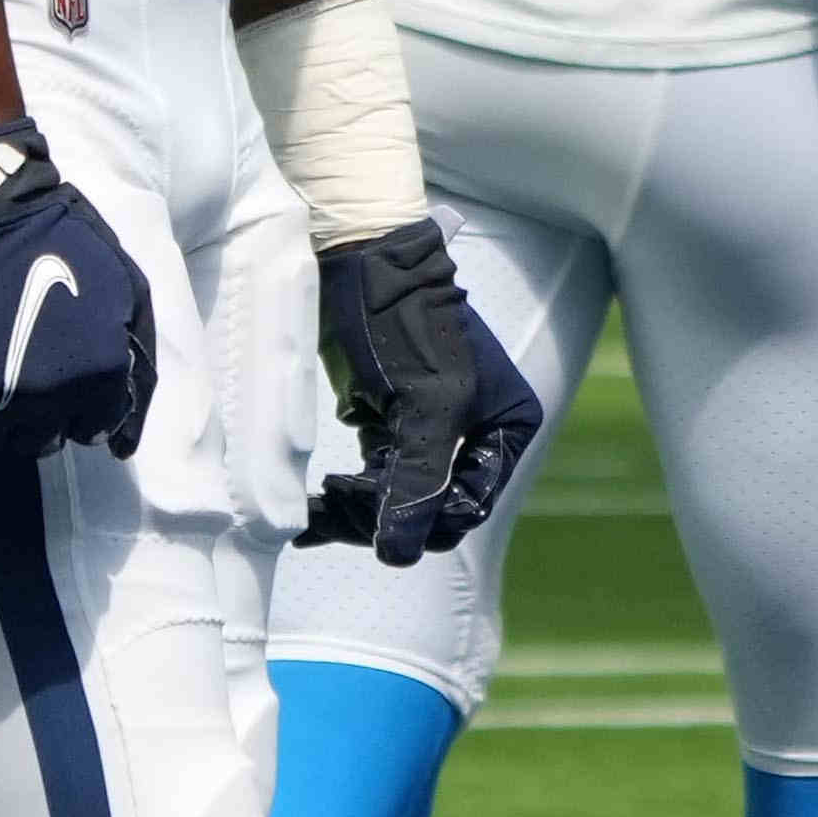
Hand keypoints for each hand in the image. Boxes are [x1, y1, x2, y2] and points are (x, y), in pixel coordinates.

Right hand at [0, 133, 158, 461]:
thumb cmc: (55, 237)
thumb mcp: (125, 286)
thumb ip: (138, 358)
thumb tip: (125, 439)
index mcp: (96, 376)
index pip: (96, 427)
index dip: (84, 410)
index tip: (69, 390)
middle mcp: (45, 398)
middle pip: (42, 440)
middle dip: (40, 418)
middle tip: (26, 385)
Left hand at [302, 215, 543, 565]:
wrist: (361, 259)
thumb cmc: (406, 323)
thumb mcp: (423, 406)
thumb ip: (417, 482)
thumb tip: (399, 557)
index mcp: (506, 428)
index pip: (468, 505)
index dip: (422, 522)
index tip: (369, 514)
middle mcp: (476, 434)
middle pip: (434, 509)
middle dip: (386, 517)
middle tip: (337, 503)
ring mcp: (432, 431)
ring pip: (400, 500)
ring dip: (357, 512)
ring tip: (317, 507)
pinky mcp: (391, 424)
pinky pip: (374, 479)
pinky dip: (344, 497)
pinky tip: (310, 514)